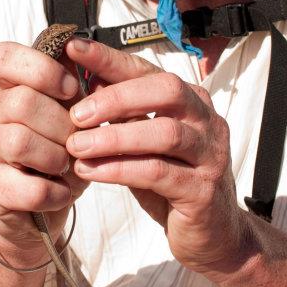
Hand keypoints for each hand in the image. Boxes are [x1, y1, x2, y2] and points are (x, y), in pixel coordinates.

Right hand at [0, 40, 89, 267]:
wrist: (41, 214)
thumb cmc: (61, 158)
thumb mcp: (75, 120)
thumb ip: (78, 91)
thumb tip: (86, 53)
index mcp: (11, 90)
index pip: (1, 58)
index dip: (39, 68)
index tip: (70, 88)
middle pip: (21, 102)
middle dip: (62, 125)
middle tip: (76, 142)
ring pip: (19, 141)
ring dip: (56, 158)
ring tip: (66, 167)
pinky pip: (29, 188)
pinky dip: (56, 193)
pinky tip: (61, 193)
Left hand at [64, 37, 253, 279]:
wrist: (212, 237)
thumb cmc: (172, 184)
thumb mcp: (144, 144)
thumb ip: (123, 116)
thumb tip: (83, 82)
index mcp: (191, 101)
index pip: (148, 70)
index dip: (110, 59)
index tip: (74, 48)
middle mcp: (206, 121)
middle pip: (165, 91)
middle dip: (117, 98)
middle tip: (77, 113)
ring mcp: (210, 155)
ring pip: (163, 133)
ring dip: (114, 137)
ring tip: (77, 145)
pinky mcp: (204, 191)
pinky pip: (159, 172)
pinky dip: (120, 169)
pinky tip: (90, 171)